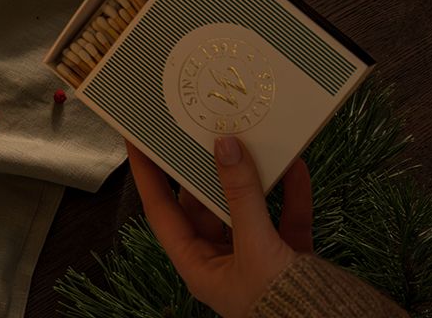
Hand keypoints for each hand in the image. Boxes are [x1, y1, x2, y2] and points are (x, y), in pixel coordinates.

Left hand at [127, 138, 313, 317]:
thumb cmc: (285, 308)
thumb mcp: (257, 249)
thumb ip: (242, 196)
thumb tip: (224, 146)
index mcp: (200, 267)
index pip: (162, 211)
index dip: (148, 175)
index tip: (136, 139)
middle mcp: (224, 262)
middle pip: (205, 204)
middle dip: (206, 168)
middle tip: (199, 130)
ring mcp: (258, 260)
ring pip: (247, 207)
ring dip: (253, 177)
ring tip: (247, 138)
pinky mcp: (292, 258)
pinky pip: (285, 217)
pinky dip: (290, 193)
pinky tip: (295, 166)